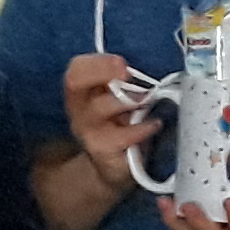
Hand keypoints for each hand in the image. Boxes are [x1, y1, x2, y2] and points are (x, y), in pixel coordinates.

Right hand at [63, 55, 151, 184]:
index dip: (98, 62)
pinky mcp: (101, 150)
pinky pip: (120, 137)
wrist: (113, 166)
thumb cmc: (120, 125)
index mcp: (84, 90)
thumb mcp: (120, 101)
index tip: (123, 63)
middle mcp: (79, 107)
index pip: (77, 68)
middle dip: (102, 71)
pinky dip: (141, 129)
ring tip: (146, 99)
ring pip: (98, 108)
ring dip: (125, 99)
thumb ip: (125, 84)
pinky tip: (155, 124)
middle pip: (75, 81)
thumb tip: (151, 67)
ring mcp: (87, 130)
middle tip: (127, 73)